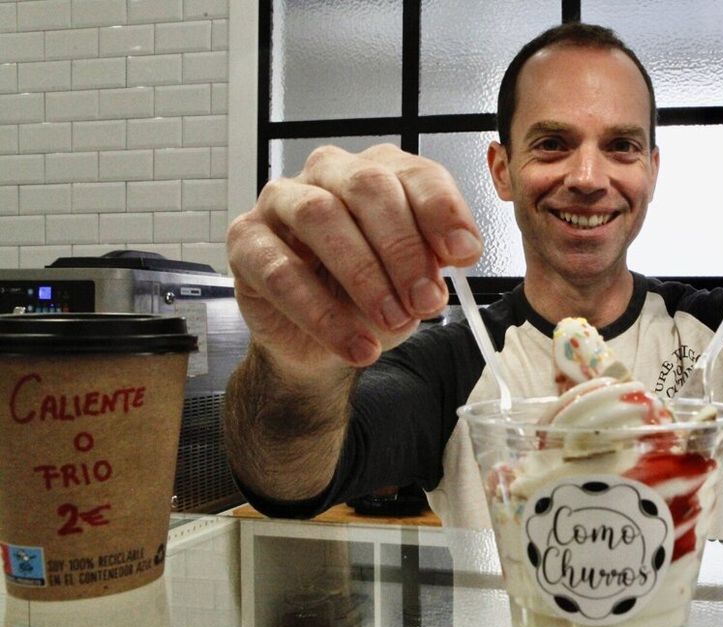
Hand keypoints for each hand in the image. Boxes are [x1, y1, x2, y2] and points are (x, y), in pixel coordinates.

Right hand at [226, 144, 482, 376]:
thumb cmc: (371, 297)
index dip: (442, 211)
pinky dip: (323, 314)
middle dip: (403, 249)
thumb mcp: (414, 281)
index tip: (464, 254)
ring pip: (321, 216)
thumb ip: (434, 261)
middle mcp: (331, 173)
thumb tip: (458, 250)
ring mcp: (282, 201)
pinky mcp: (246, 240)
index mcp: (380, 171)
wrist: (322, 341)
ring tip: (393, 323)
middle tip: (427, 301)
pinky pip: (281, 270)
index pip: (415, 174)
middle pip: (368, 188)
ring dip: (364, 276)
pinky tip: (355, 345)